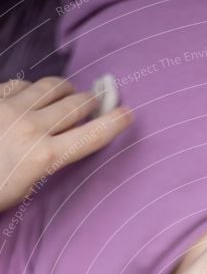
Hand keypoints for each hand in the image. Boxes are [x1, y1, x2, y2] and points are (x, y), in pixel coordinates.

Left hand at [0, 75, 133, 211]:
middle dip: (91, 101)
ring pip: (49, 87)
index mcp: (45, 157)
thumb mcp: (25, 189)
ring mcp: (10, 108)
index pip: (90, 136)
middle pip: (75, 105)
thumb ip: (46, 163)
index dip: (113, 123)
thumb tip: (61, 145)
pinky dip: (32, 87)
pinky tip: (32, 93)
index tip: (128, 113)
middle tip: (96, 101)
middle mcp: (32, 127)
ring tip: (68, 92)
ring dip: (65, 88)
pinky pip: (20, 84)